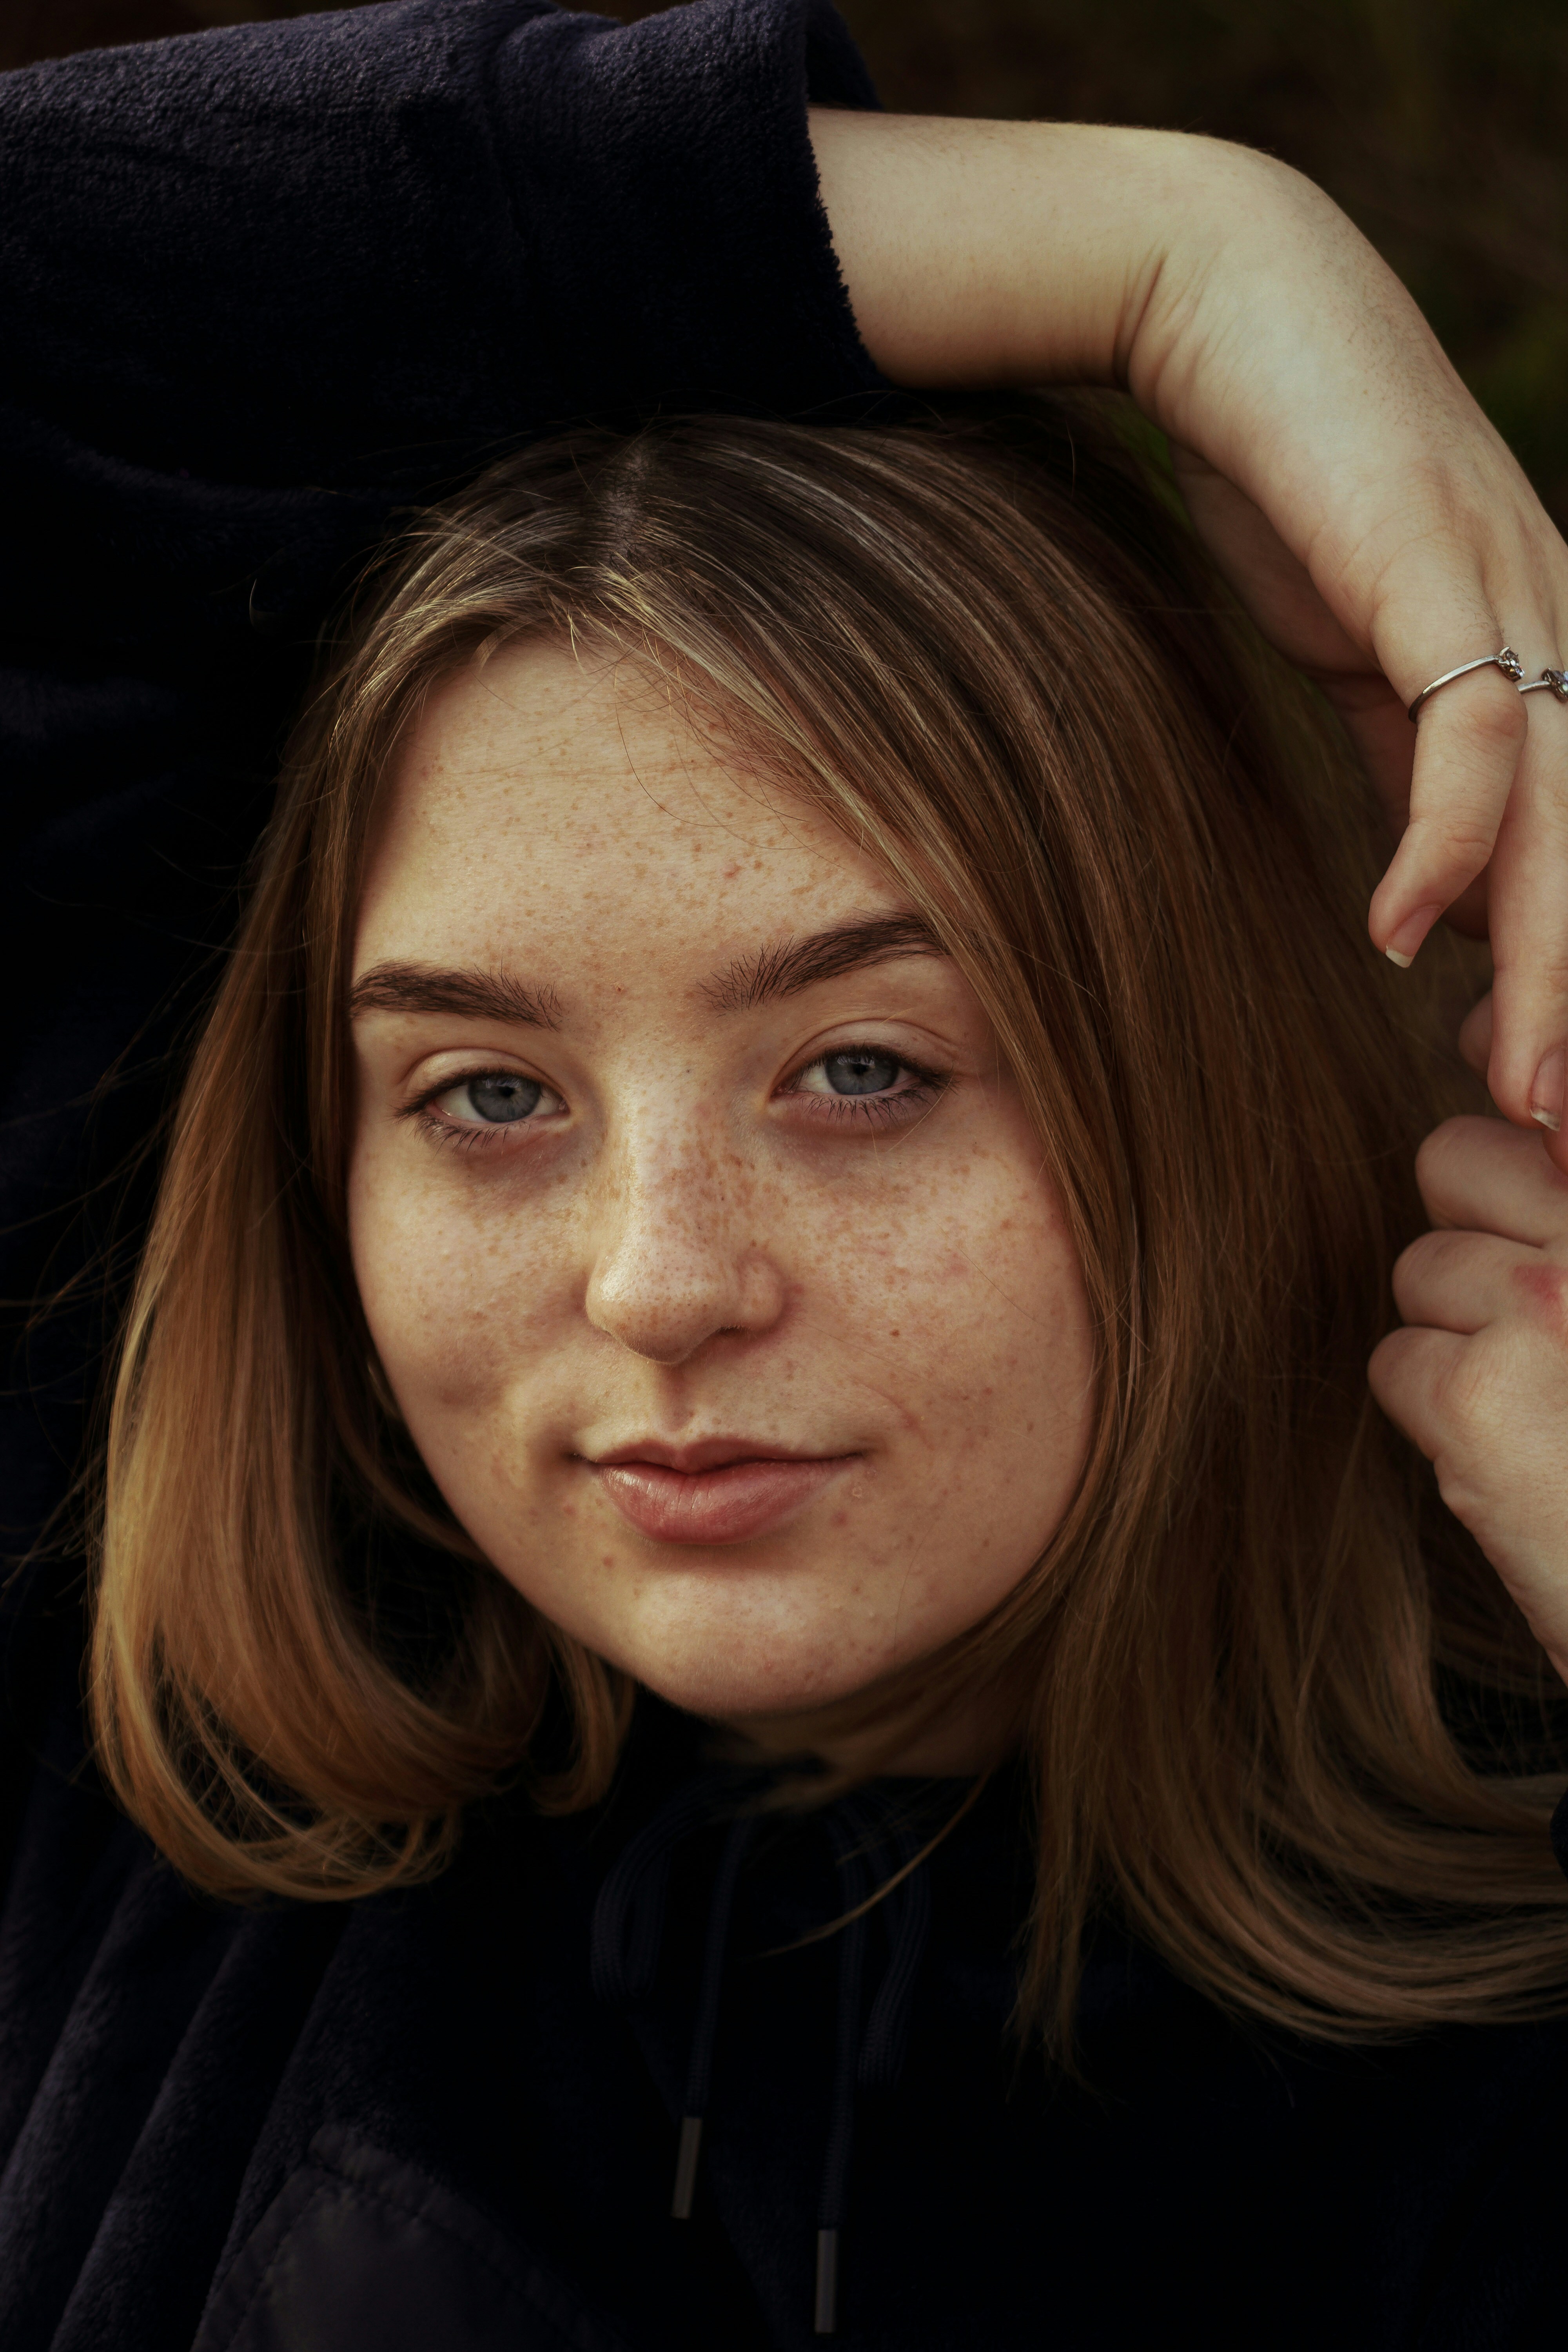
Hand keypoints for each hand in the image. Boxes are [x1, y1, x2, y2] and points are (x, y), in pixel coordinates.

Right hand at [811, 113, 1567, 1159]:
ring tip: (1520, 1087)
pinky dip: (1443, 845)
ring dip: (1547, 963)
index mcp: (1540, 657)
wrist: (1233, 303)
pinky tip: (1394, 937)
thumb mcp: (1357, 651)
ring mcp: (1507, 594)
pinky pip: (1466, 733)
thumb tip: (1426, 893)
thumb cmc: (1288, 475)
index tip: (1549, 1095)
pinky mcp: (1434, 570)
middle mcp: (1555, 630)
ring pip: (1566, 813)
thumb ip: (1405, 759)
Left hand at [1368, 1111, 1567, 1686]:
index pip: (1547, 1083)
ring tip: (1545, 1394)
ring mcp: (1540, 1306)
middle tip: (1543, 1317)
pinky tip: (1513, 1447)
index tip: (1524, 1145)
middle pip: (1452, 1159)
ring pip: (1419, 1269)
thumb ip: (1564, 1188)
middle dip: (1476, 1230)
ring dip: (1461, 1330)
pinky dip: (1437, 1409)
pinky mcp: (1476, 1397)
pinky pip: (1396, 1360)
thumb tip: (1513, 1080)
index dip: (1514, 1106)